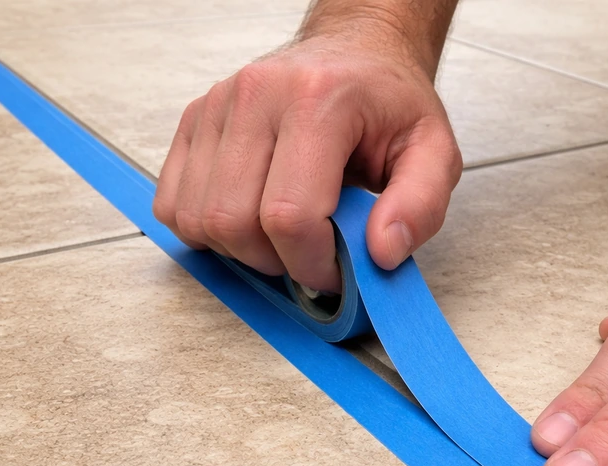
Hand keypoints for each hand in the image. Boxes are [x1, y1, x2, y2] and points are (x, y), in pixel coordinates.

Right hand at [152, 17, 461, 291]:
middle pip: (233, 221)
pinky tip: (246, 221)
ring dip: (238, 251)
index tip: (336, 273)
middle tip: (309, 258)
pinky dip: (204, 231)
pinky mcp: (193, 121)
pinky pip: (172, 202)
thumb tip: (381, 253)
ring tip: (281, 238)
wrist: (355, 52)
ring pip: (198, 218)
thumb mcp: (435, 152)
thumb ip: (420, 206)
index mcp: (319, 101)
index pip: (290, 215)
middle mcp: (257, 95)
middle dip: (274, 262)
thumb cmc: (388, 104)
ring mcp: (216, 105)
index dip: (311, 265)